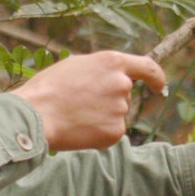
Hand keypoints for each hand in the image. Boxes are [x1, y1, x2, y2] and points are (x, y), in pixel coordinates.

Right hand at [9, 51, 165, 151]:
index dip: (156, 78)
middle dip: (110, 100)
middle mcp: (122, 84)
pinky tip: (79, 129)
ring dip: (102, 116)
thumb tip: (116, 77)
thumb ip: (102, 70)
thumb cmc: (49, 88)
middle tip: (81, 104)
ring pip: (116, 114)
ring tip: (75, 115)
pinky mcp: (115, 132)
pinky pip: (111, 132)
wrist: (36, 115)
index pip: (148, 68)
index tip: (159, 87)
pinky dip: (98, 133)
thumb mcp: (77, 65)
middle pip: (125, 95)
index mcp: (113, 62)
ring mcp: (120, 109)